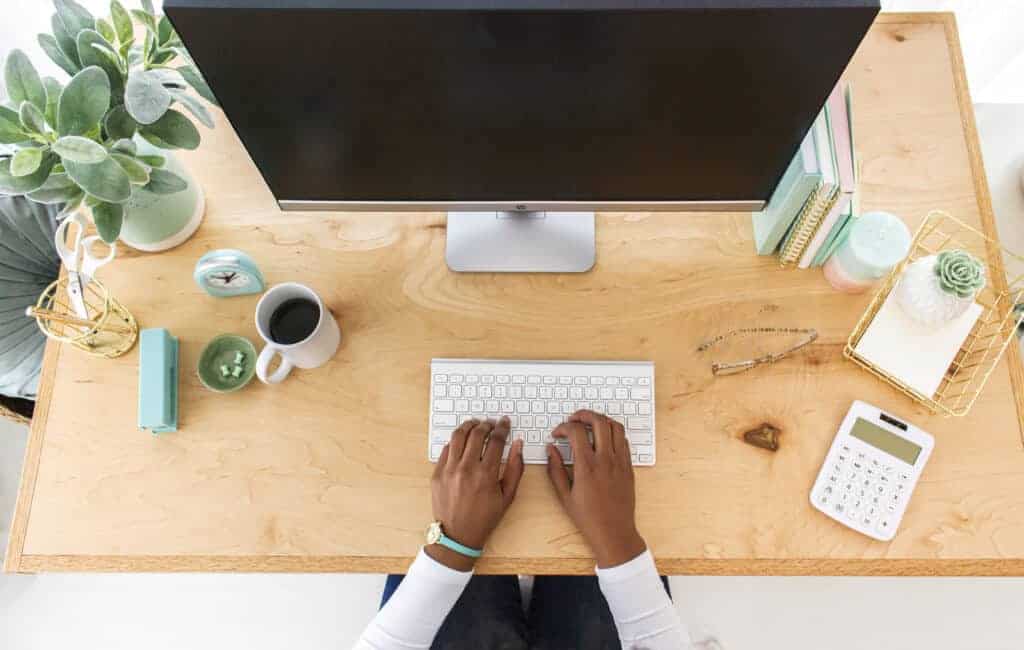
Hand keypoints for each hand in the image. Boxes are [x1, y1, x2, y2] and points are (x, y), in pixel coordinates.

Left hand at [428, 417, 524, 570]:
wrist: (458, 536)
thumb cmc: (485, 518)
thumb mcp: (507, 496)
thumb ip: (515, 468)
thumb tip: (518, 444)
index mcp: (486, 475)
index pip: (496, 441)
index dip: (502, 428)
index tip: (504, 423)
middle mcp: (466, 469)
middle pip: (477, 434)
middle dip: (486, 425)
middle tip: (491, 424)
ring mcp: (449, 470)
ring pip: (458, 436)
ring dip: (468, 426)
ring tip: (475, 425)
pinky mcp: (437, 473)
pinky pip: (445, 449)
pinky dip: (455, 442)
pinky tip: (462, 442)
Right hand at [547, 410, 646, 567]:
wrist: (614, 532)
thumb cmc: (588, 518)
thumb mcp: (564, 496)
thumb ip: (555, 469)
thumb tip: (550, 449)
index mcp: (586, 467)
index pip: (576, 432)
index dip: (563, 427)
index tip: (557, 433)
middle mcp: (605, 460)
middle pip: (598, 421)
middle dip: (583, 414)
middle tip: (573, 418)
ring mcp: (620, 462)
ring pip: (615, 426)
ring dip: (600, 420)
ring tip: (589, 423)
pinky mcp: (629, 466)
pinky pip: (624, 440)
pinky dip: (613, 432)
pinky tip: (603, 438)